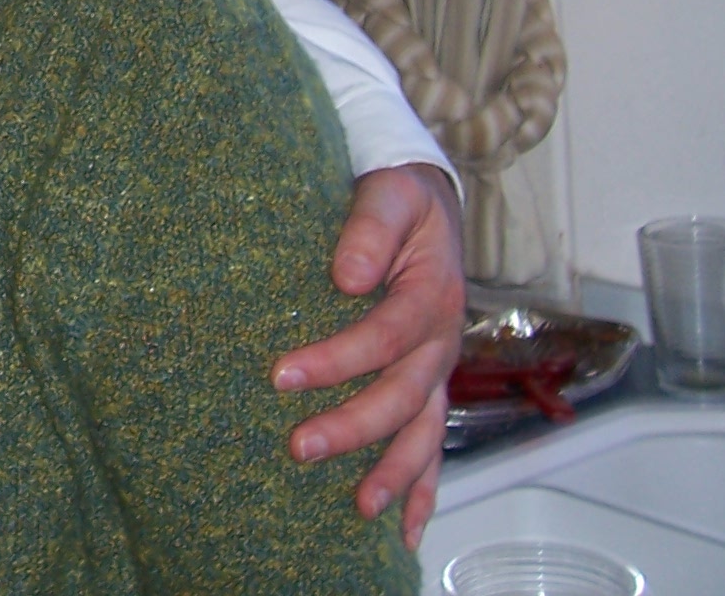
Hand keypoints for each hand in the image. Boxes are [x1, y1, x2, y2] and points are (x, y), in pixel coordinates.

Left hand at [272, 163, 464, 546]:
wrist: (426, 202)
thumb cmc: (401, 198)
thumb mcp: (390, 193)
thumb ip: (369, 227)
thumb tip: (347, 275)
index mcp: (432, 295)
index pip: (385, 337)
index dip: (338, 361)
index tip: (283, 376)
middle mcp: (442, 342)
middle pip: (402, 395)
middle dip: (353, 426)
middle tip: (298, 446)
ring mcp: (437, 370)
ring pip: (423, 433)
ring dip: (392, 472)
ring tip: (358, 508)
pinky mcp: (428, 386)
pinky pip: (431, 445)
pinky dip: (421, 489)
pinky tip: (402, 529)